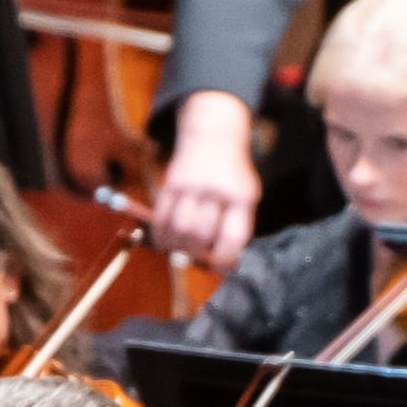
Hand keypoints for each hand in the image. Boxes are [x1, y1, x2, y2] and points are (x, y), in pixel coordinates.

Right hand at [152, 91, 260, 269]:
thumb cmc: (231, 176)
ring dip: (177, 247)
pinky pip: (161, 217)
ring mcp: (191, 185)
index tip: (219, 269)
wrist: (212, 137)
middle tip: (197, 259)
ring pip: (179, 228)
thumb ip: (235, 226)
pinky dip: (161, 236)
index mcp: (241, 196)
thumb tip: (220, 263)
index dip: (224, 258)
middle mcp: (217, 190)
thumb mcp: (245, 195)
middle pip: (201, 233)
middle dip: (197, 254)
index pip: (233, 235)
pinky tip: (165, 243)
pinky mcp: (171, 183)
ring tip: (180, 252)